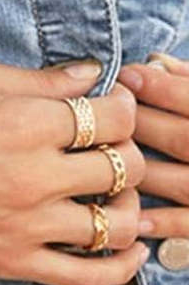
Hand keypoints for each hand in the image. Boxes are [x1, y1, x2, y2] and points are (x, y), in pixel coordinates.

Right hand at [0, 54, 147, 284]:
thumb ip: (33, 78)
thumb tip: (86, 74)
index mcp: (25, 122)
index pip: (114, 117)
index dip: (122, 108)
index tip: (112, 108)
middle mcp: (34, 175)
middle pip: (126, 167)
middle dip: (127, 153)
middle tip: (109, 149)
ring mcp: (25, 224)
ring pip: (119, 223)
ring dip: (127, 206)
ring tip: (112, 195)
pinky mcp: (10, 262)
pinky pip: (88, 276)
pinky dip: (120, 267)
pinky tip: (126, 250)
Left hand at [116, 52, 188, 240]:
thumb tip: (155, 62)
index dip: (161, 87)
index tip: (125, 74)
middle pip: (183, 138)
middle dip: (140, 124)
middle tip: (104, 114)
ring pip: (180, 182)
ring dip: (139, 171)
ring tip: (104, 156)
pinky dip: (162, 221)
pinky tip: (131, 214)